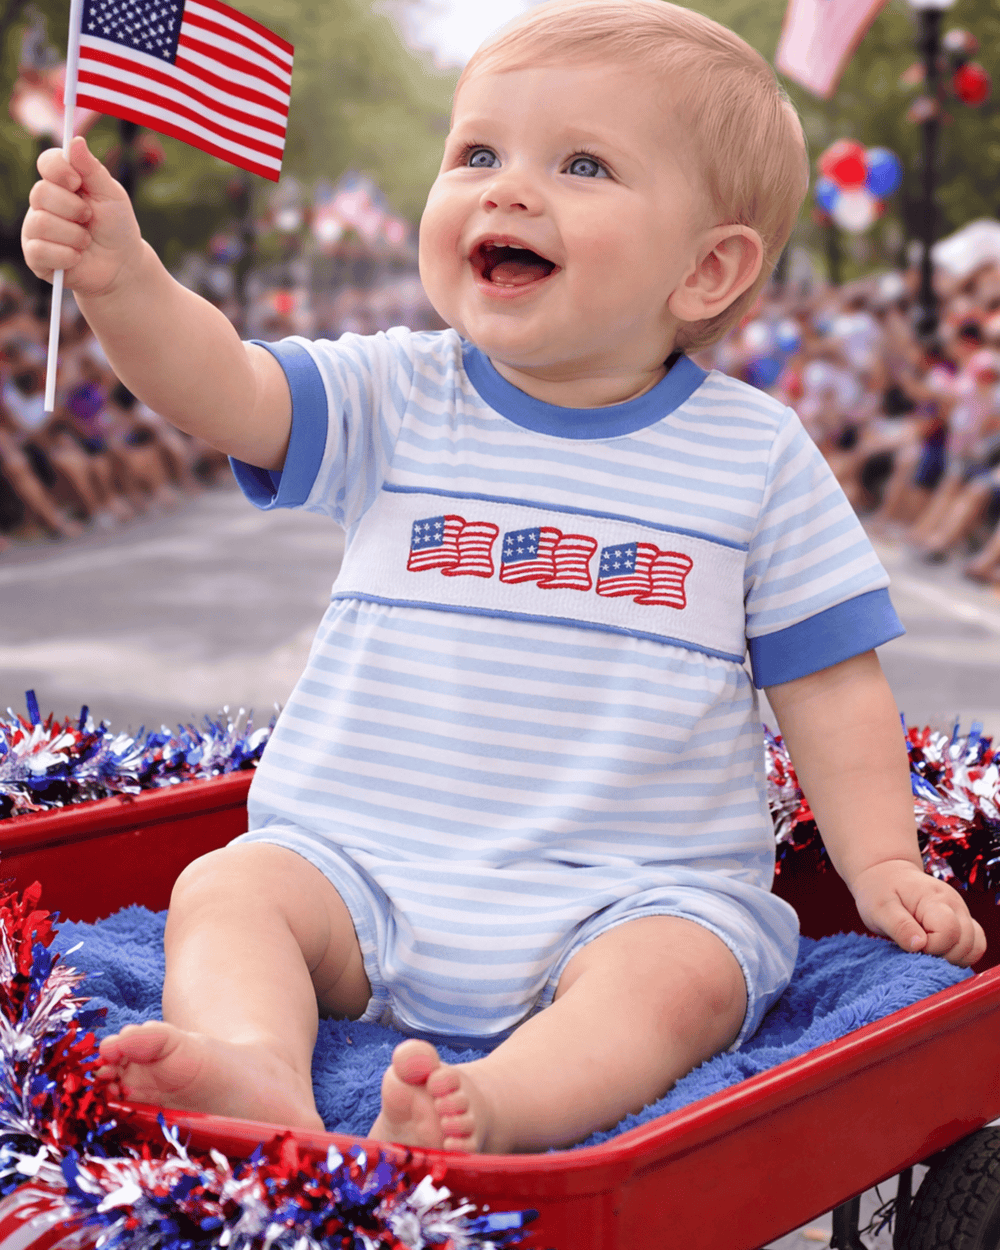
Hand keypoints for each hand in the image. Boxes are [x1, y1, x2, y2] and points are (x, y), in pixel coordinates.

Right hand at [21, 135, 142, 298]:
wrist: (122, 266)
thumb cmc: (116, 227)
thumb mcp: (111, 195)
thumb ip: (93, 170)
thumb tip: (76, 140)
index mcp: (61, 183)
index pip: (47, 162)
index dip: (59, 170)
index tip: (77, 182)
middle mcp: (44, 203)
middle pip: (41, 193)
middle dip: (73, 209)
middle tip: (89, 218)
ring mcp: (36, 229)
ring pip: (41, 223)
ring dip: (73, 235)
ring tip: (86, 241)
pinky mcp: (35, 256)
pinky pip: (40, 251)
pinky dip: (66, 255)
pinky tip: (77, 257)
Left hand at [850, 859, 986, 966]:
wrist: (887, 875)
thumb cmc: (880, 891)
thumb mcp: (880, 908)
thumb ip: (899, 926)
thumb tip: (919, 945)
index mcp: (934, 898)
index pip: (949, 931)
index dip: (932, 947)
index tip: (913, 945)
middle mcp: (954, 904)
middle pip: (966, 942)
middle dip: (943, 955)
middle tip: (919, 948)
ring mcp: (961, 912)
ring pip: (975, 947)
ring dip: (954, 957)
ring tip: (929, 950)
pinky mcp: (962, 920)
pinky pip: (976, 945)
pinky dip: (962, 954)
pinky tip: (941, 951)